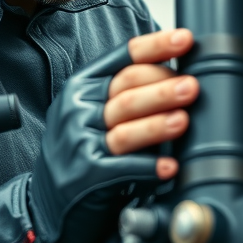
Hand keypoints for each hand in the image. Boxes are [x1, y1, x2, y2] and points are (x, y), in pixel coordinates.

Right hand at [29, 29, 196, 242]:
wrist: (49, 201)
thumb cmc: (81, 151)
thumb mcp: (91, 112)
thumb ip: (125, 93)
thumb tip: (177, 74)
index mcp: (82, 85)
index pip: (123, 57)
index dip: (156, 46)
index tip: (185, 40)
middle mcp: (77, 109)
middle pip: (126, 90)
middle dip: (162, 87)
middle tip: (192, 86)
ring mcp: (79, 141)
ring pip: (125, 127)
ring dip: (157, 124)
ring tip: (183, 120)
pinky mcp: (86, 174)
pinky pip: (123, 167)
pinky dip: (148, 166)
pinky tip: (168, 166)